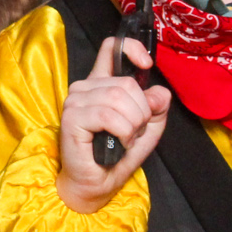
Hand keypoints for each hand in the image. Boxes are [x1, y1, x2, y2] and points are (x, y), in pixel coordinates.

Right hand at [56, 36, 171, 212]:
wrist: (98, 184)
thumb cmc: (117, 155)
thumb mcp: (148, 128)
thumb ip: (156, 107)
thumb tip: (159, 93)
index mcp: (101, 83)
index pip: (111, 47)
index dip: (132, 49)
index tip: (147, 65)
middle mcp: (85, 87)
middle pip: (126, 82)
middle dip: (142, 111)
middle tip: (135, 132)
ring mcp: (75, 101)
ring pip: (118, 98)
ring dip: (133, 124)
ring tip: (127, 139)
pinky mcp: (72, 118)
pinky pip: (108, 116)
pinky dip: (123, 132)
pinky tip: (119, 143)